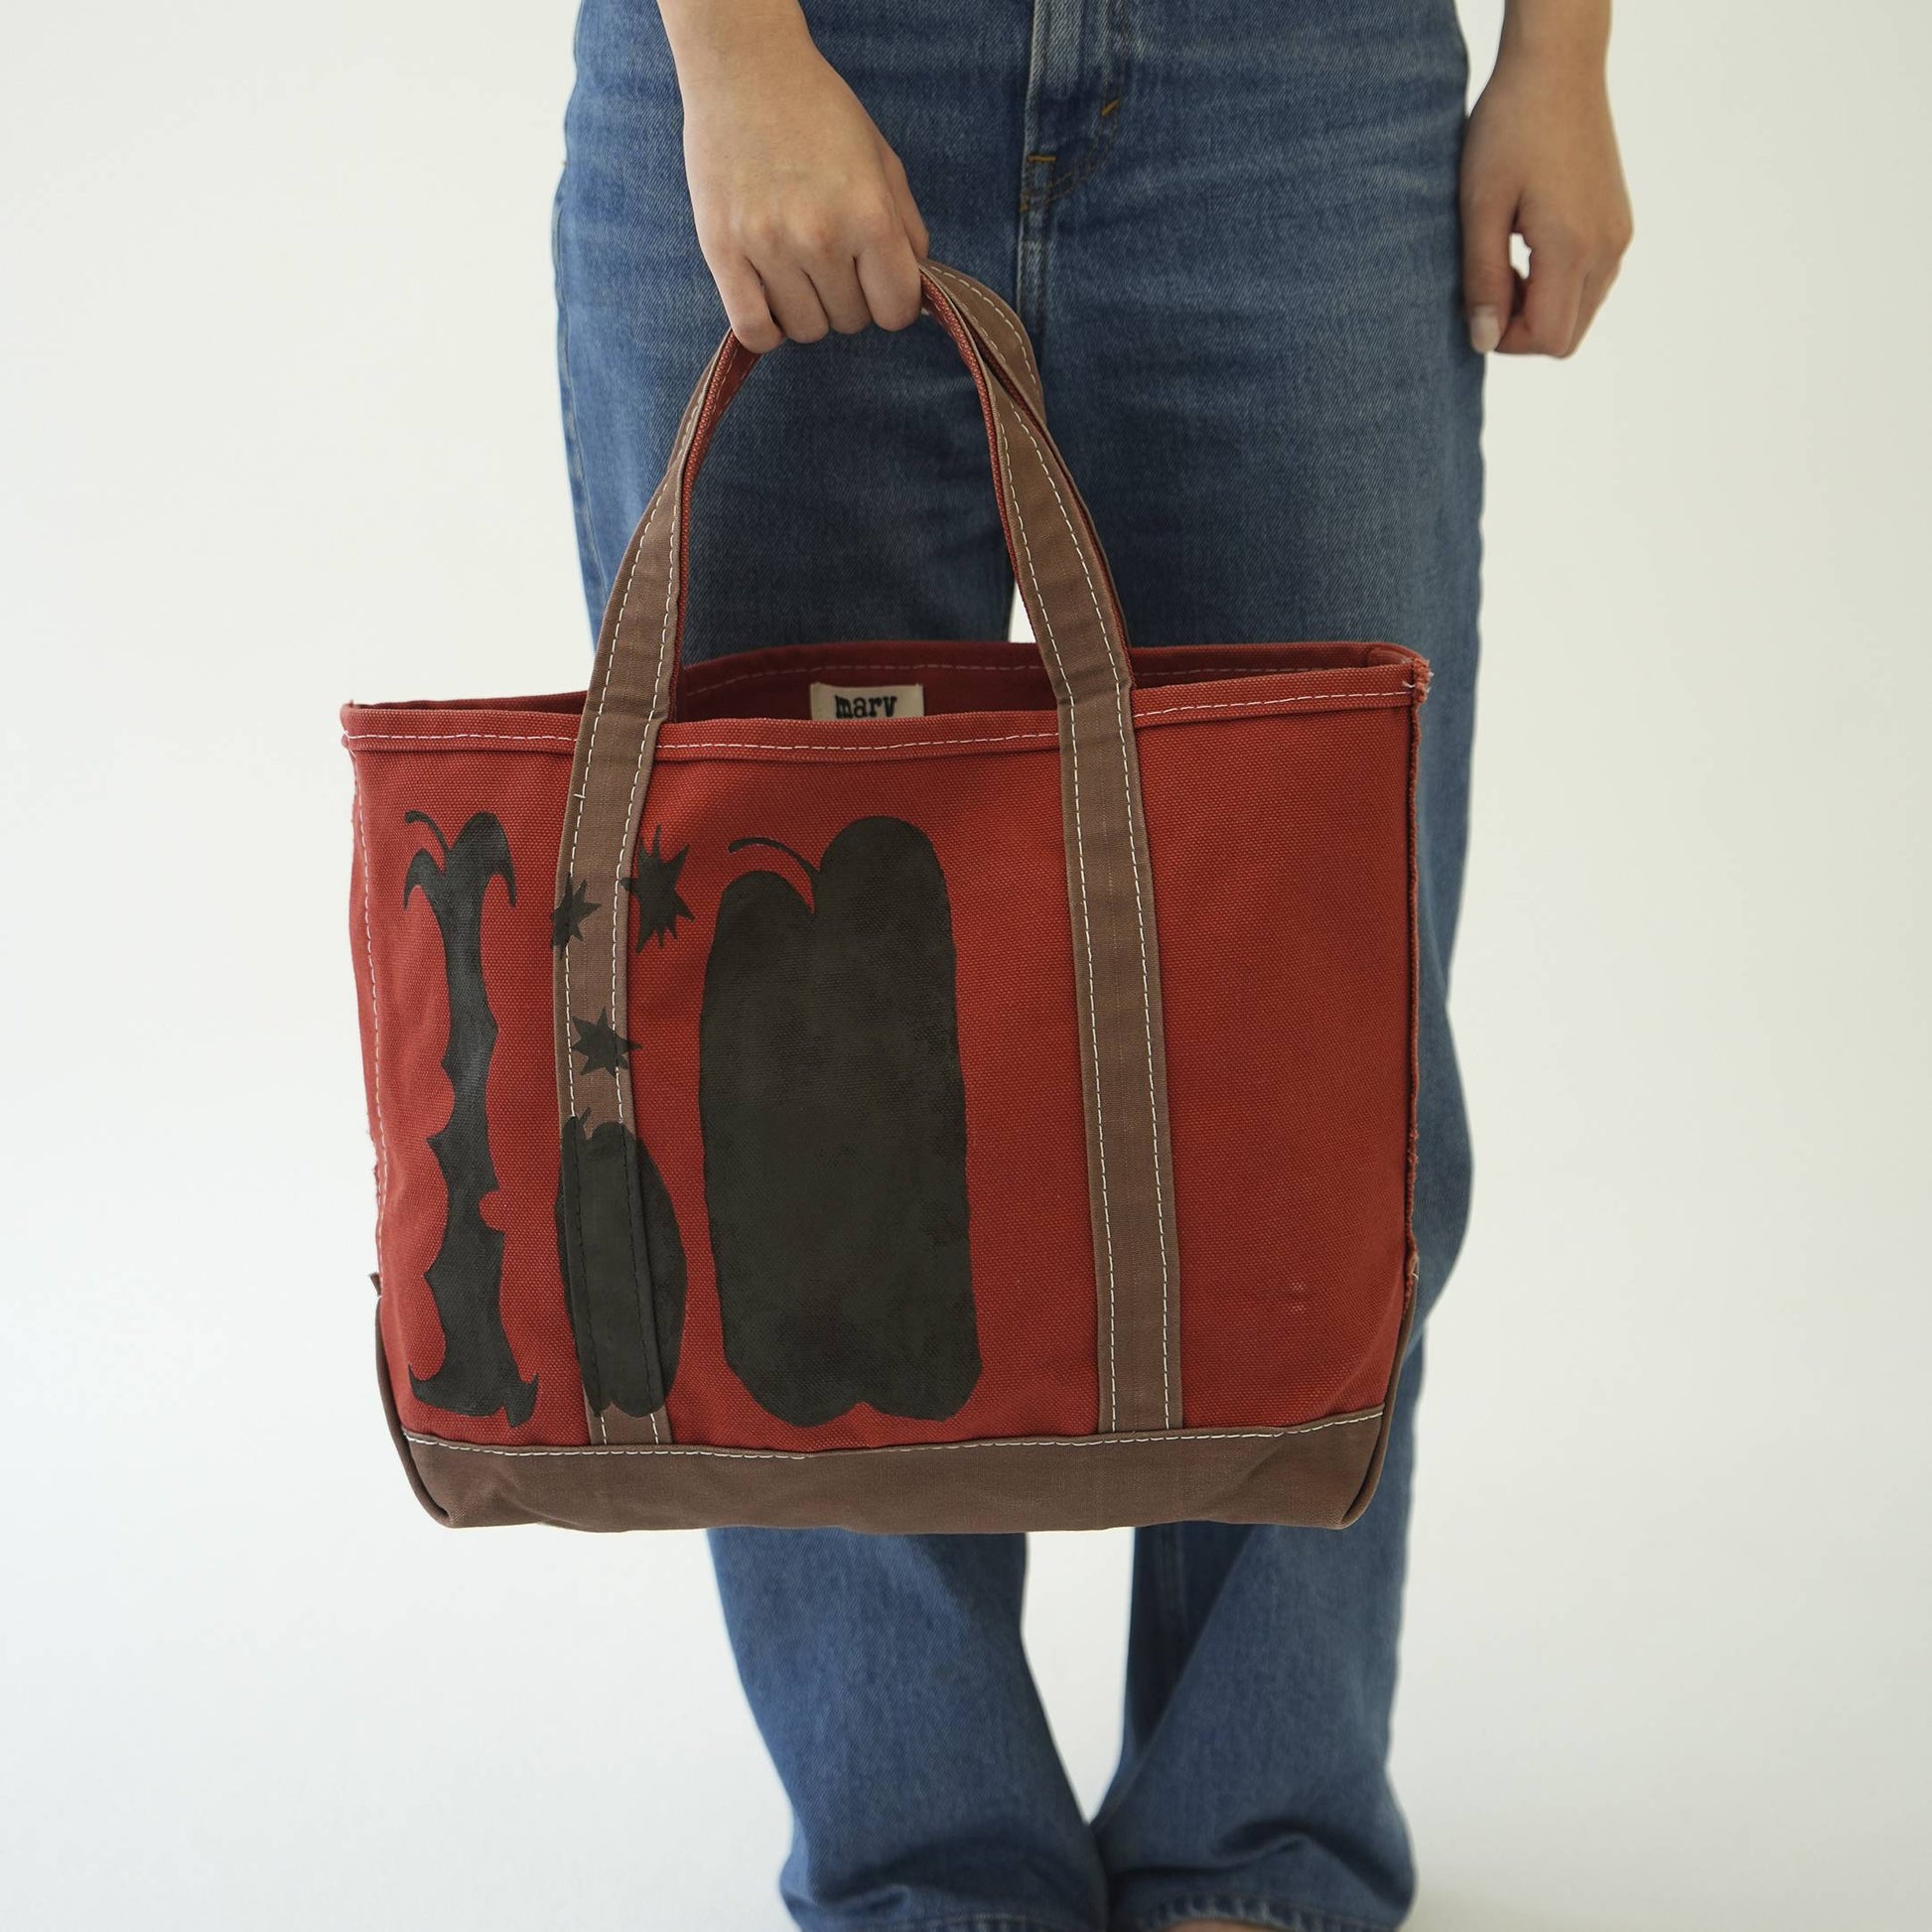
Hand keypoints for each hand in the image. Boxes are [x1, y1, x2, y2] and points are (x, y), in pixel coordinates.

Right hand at [663, 0, 928, 350]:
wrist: (745, 69)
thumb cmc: (819, 112)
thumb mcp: (882, 160)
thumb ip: (907, 228)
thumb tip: (916, 288)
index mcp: (869, 215)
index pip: (896, 311)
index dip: (892, 302)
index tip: (878, 282)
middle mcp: (820, 237)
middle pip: (851, 322)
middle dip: (849, 298)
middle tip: (832, 258)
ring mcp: (768, 247)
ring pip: (805, 330)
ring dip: (808, 310)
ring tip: (798, 268)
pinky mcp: (722, 252)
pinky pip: (753, 330)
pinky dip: (767, 329)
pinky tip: (771, 301)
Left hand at [1460, 6, 1633, 357]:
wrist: (1558, 65)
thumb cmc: (1509, 127)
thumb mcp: (1480, 206)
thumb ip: (1482, 280)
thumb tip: (1484, 343)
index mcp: (1574, 247)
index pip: (1549, 339)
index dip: (1506, 339)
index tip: (1478, 302)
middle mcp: (1608, 248)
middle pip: (1568, 337)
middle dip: (1524, 328)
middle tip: (1489, 282)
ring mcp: (1619, 235)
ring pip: (1581, 312)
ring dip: (1540, 306)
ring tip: (1506, 257)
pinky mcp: (1619, 222)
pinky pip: (1591, 282)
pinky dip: (1557, 283)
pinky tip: (1527, 244)